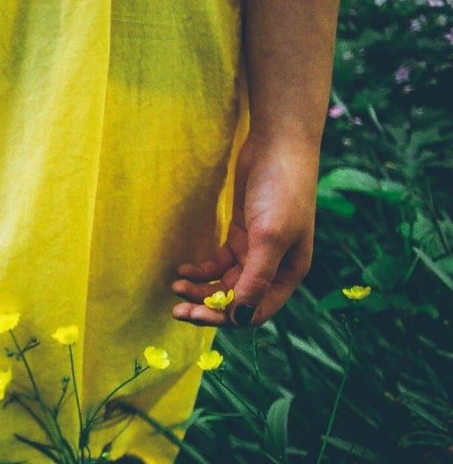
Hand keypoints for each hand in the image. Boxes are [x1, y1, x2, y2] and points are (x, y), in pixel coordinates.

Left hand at [171, 137, 317, 327]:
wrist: (276, 145)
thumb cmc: (281, 189)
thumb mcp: (269, 237)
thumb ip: (255, 278)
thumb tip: (239, 317)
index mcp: (288, 274)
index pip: (254, 311)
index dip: (224, 318)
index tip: (194, 314)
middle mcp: (274, 267)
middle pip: (236, 300)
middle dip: (206, 306)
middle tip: (176, 309)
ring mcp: (256, 251)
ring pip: (224, 283)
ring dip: (201, 289)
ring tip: (175, 285)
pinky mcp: (241, 235)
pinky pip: (218, 263)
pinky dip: (201, 270)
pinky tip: (183, 269)